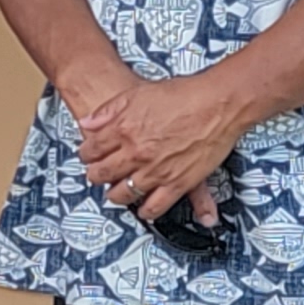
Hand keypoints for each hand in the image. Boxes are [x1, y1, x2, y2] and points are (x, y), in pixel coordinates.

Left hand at [76, 67, 258, 223]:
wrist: (217, 103)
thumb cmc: (183, 95)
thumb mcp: (138, 93)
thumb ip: (109, 110)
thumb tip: (87, 122)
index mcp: (124, 129)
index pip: (92, 149)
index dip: (86, 154)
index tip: (87, 156)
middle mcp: (137, 153)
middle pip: (104, 173)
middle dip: (95, 176)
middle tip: (95, 176)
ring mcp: (156, 170)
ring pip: (124, 192)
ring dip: (115, 194)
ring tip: (114, 192)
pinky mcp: (178, 183)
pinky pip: (155, 206)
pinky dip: (145, 211)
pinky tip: (142, 208)